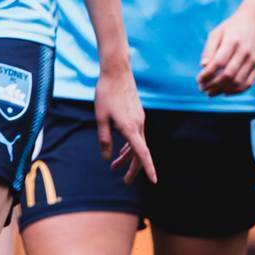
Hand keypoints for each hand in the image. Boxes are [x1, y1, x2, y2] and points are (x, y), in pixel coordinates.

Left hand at [95, 64, 156, 184]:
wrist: (117, 73)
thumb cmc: (106, 94)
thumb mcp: (100, 118)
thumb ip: (104, 138)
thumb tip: (106, 157)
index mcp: (130, 128)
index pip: (142, 153)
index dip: (148, 168)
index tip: (154, 181)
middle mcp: (139, 126)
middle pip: (139, 153)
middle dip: (133, 169)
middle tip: (124, 181)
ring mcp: (139, 121)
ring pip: (137, 144)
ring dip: (127, 157)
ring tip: (114, 167)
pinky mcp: (136, 116)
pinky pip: (135, 136)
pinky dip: (128, 145)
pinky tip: (120, 150)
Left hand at [198, 2, 254, 96]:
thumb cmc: (232, 27)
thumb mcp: (217, 33)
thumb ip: (209, 49)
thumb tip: (203, 66)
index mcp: (232, 42)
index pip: (218, 63)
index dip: (207, 74)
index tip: (198, 80)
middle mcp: (245, 51)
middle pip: (228, 74)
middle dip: (213, 84)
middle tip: (202, 89)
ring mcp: (254, 59)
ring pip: (239, 81)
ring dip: (223, 90)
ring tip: (211, 92)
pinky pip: (250, 82)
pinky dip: (237, 90)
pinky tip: (226, 92)